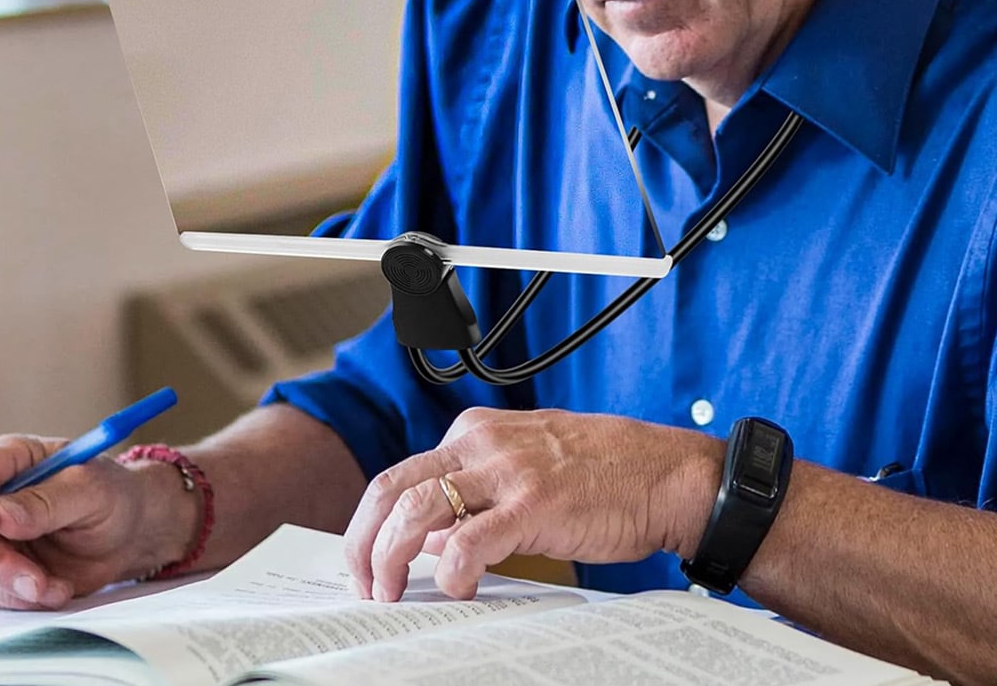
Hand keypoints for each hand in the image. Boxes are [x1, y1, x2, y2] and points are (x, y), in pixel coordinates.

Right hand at [0, 435, 155, 608]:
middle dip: (0, 561)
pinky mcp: (4, 567)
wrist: (130, 532)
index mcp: (17, 458)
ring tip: (56, 586)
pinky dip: (27, 598)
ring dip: (16, 586)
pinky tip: (58, 589)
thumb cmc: (114, 496)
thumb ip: (47, 502)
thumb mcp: (90, 491)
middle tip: (33, 578)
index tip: (1, 528)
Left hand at [344, 407, 723, 601]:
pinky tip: (458, 590)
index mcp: (474, 431)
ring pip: (416, 510)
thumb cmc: (599, 472)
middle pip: (392, 487)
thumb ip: (474, 491)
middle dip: (363, 542)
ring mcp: (506, 471)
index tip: (370, 563)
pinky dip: (451, 573)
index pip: (401, 475)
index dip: (374, 525)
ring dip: (389, 559)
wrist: (662, 473)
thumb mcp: (523, 464)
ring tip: (389, 594)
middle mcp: (481, 443)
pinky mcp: (533, 504)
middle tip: (363, 585)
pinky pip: (469, 542)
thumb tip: (430, 535)